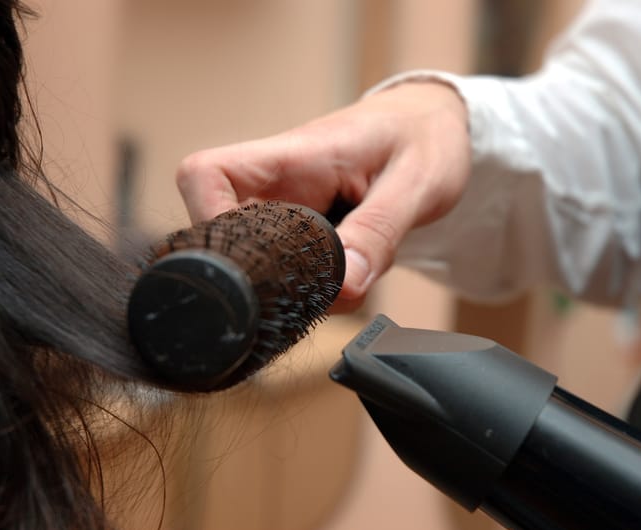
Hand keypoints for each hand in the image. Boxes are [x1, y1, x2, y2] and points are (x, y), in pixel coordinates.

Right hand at [176, 81, 470, 311]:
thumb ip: (378, 231)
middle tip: (321, 289)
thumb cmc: (424, 139)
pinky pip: (289, 270)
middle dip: (265, 278)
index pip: (206, 175)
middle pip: (224, 233)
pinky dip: (315, 287)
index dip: (207, 219)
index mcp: (294, 157)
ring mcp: (286, 210)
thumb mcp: (417, 183)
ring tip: (350, 279)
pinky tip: (351, 279)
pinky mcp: (301, 232)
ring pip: (259, 263)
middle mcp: (277, 184)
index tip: (247, 261)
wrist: (434, 128)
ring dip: (298, 287)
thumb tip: (344, 286)